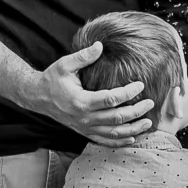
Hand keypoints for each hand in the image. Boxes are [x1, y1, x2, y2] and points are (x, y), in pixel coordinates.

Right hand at [35, 42, 153, 145]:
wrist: (37, 97)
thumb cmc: (52, 79)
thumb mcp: (64, 64)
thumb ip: (83, 56)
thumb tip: (100, 45)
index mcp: (81, 101)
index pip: (111, 99)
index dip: (128, 92)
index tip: (140, 85)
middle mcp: (84, 118)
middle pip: (117, 118)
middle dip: (136, 111)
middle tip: (150, 103)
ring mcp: (85, 127)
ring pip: (113, 133)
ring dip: (133, 129)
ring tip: (148, 122)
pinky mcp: (85, 132)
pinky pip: (105, 141)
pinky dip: (120, 142)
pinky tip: (133, 138)